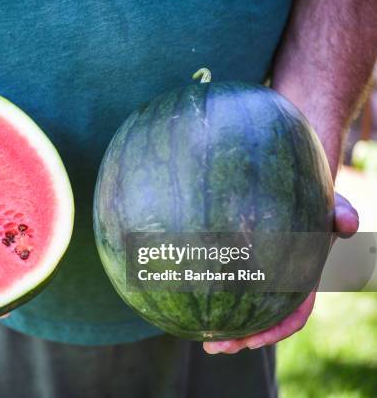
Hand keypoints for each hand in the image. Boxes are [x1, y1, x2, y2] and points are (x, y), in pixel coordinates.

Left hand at [203, 193, 358, 353]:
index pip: (292, 316)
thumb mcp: (331, 208)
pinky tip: (195, 312)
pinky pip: (229, 293)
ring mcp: (260, 281)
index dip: (275, 331)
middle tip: (215, 347)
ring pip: (244, 313)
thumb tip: (348, 223)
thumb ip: (342, 213)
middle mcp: (281, 287)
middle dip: (242, 339)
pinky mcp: (240, 270)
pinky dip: (215, 304)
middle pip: (263, 322)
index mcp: (302, 281)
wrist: (287, 197)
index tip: (254, 342)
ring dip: (226, 331)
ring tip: (205, 342)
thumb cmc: (314, 206)